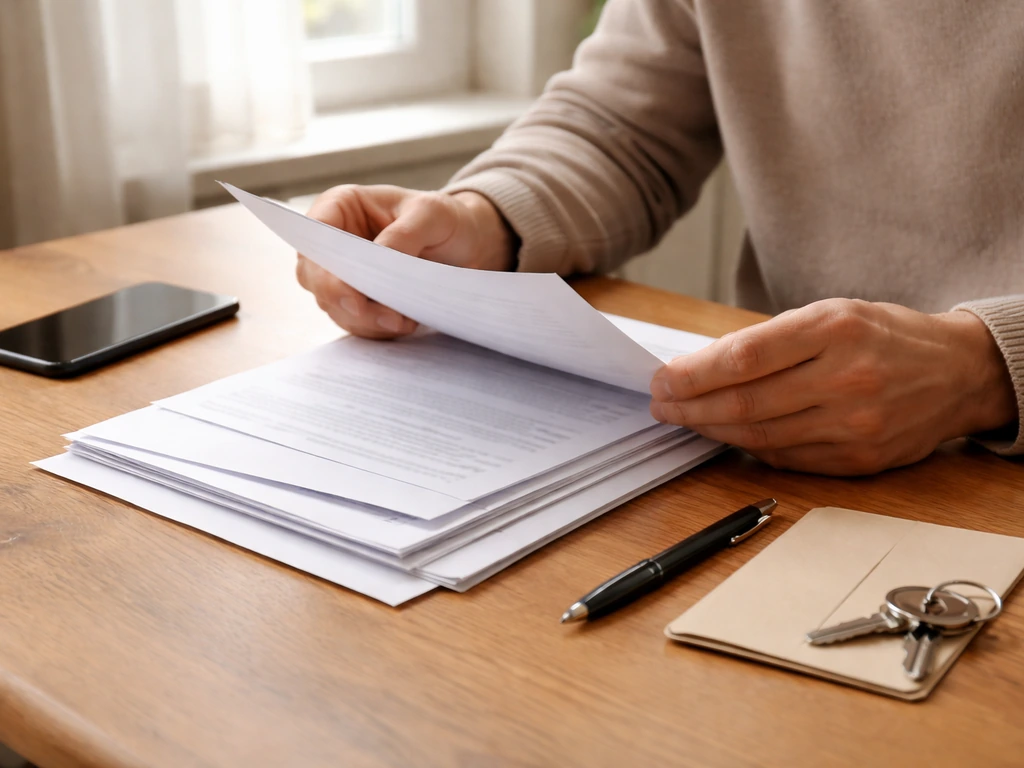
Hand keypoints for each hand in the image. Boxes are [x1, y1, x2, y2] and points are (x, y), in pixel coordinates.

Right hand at [296, 185, 515, 338]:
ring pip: (335, 306)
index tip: (354, 298)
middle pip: (316, 280)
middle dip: (350, 304)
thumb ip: (403, 234)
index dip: (325, 271)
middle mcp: (333, 242)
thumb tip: (378, 259)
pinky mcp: (358, 299)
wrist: (464, 243)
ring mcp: (343, 273)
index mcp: (340, 207)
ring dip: (367, 321)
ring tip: (405, 320)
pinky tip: (405, 323)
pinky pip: (355, 321)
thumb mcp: (432, 214)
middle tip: (390, 317)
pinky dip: (377, 328)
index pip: (313, 239)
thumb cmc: (444, 219)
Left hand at [648, 299, 1016, 474]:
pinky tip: (726, 437)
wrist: (958, 372)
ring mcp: (854, 424)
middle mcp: (846, 377)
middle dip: (689, 406)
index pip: (744, 357)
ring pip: (759, 436)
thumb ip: (769, 340)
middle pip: (744, 403)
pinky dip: (748, 448)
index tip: (662, 378)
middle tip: (661, 404)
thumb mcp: (830, 314)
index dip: (693, 373)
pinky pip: (786, 458)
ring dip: (711, 431)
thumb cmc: (884, 336)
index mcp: (834, 328)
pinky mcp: (859, 459)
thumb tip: (700, 367)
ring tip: (684, 420)